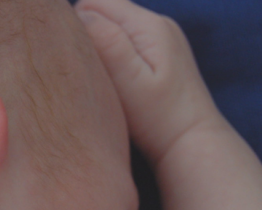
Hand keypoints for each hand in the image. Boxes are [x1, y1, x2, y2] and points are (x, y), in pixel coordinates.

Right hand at [75, 0, 223, 166]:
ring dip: (97, 45)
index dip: (73, 24)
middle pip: (104, 10)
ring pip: (112, 27)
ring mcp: (161, 39)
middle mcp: (158, 23)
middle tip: (79, 70)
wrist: (192, 144)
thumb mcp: (128, 80)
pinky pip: (124, 43)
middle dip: (84, 33)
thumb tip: (79, 14)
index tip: (68, 57)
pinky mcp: (160, 55)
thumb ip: (106, 41)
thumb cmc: (157, 119)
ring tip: (94, 77)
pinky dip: (111, 56)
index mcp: (148, 24)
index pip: (94, 2)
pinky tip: (110, 81)